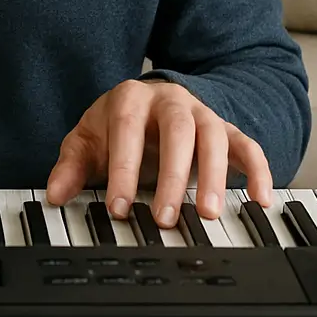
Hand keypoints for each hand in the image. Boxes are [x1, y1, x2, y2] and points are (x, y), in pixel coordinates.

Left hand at [44, 79, 272, 228]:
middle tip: (166, 218)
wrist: (150, 101)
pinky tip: (261, 199)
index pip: (127, 129)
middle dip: (172, 176)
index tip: (119, 207)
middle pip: (177, 130)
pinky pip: (248, 146)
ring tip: (209, 214)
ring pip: (213, 137)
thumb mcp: (88, 141)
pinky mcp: (226, 130)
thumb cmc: (116, 126)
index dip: (124, 168)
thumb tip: (55, 194)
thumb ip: (71, 166)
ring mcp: (202, 114)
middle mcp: (170, 101)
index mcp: (131, 98)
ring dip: (215, 176)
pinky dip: (258, 170)